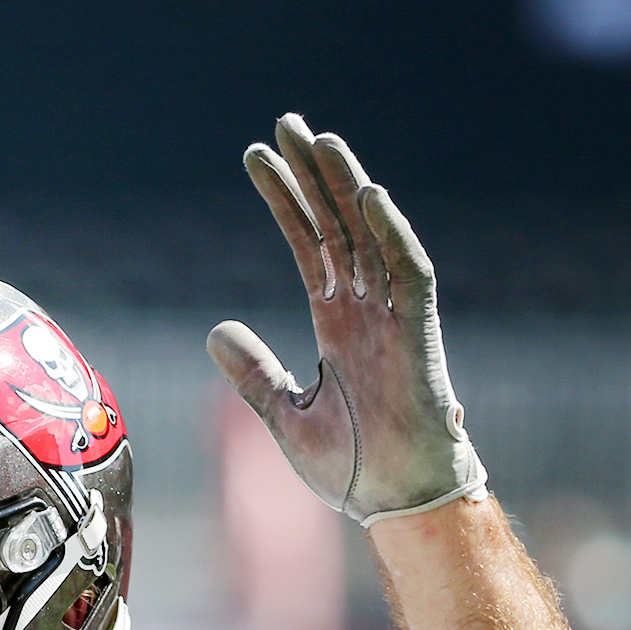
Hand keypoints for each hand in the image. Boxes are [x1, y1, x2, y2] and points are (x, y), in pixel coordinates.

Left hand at [208, 113, 486, 525]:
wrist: (394, 504)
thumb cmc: (351, 468)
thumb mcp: (283, 415)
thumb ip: (253, 373)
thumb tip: (213, 331)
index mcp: (336, 325)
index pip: (309, 245)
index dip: (285, 201)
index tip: (257, 158)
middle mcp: (365, 311)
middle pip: (337, 226)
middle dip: (311, 175)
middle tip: (285, 124)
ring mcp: (393, 320)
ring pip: (370, 237)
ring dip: (346, 187)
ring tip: (318, 139)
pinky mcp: (417, 337)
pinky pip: (408, 274)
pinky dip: (390, 235)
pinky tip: (367, 195)